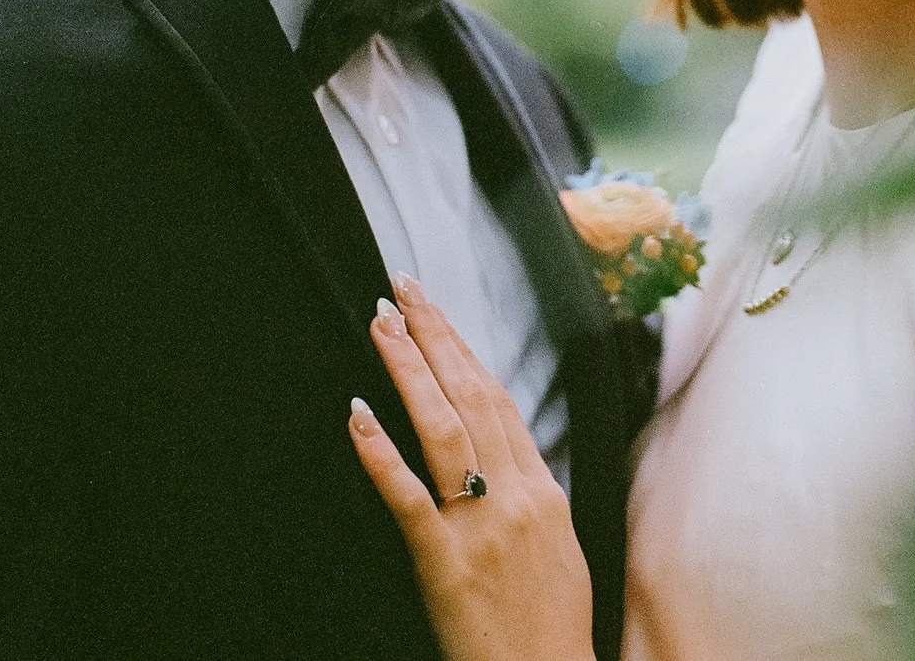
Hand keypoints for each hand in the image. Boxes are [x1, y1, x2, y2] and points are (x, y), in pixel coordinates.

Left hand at [348, 272, 595, 660]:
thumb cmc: (550, 624)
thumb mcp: (557, 546)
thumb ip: (529, 494)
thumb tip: (503, 452)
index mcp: (541, 490)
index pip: (498, 398)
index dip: (464, 348)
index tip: (435, 309)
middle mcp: (514, 496)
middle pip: (471, 396)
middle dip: (434, 336)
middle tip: (401, 289)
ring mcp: (481, 526)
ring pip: (442, 428)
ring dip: (408, 370)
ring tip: (380, 326)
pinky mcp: (445, 562)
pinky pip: (408, 496)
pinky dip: (380, 451)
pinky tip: (357, 414)